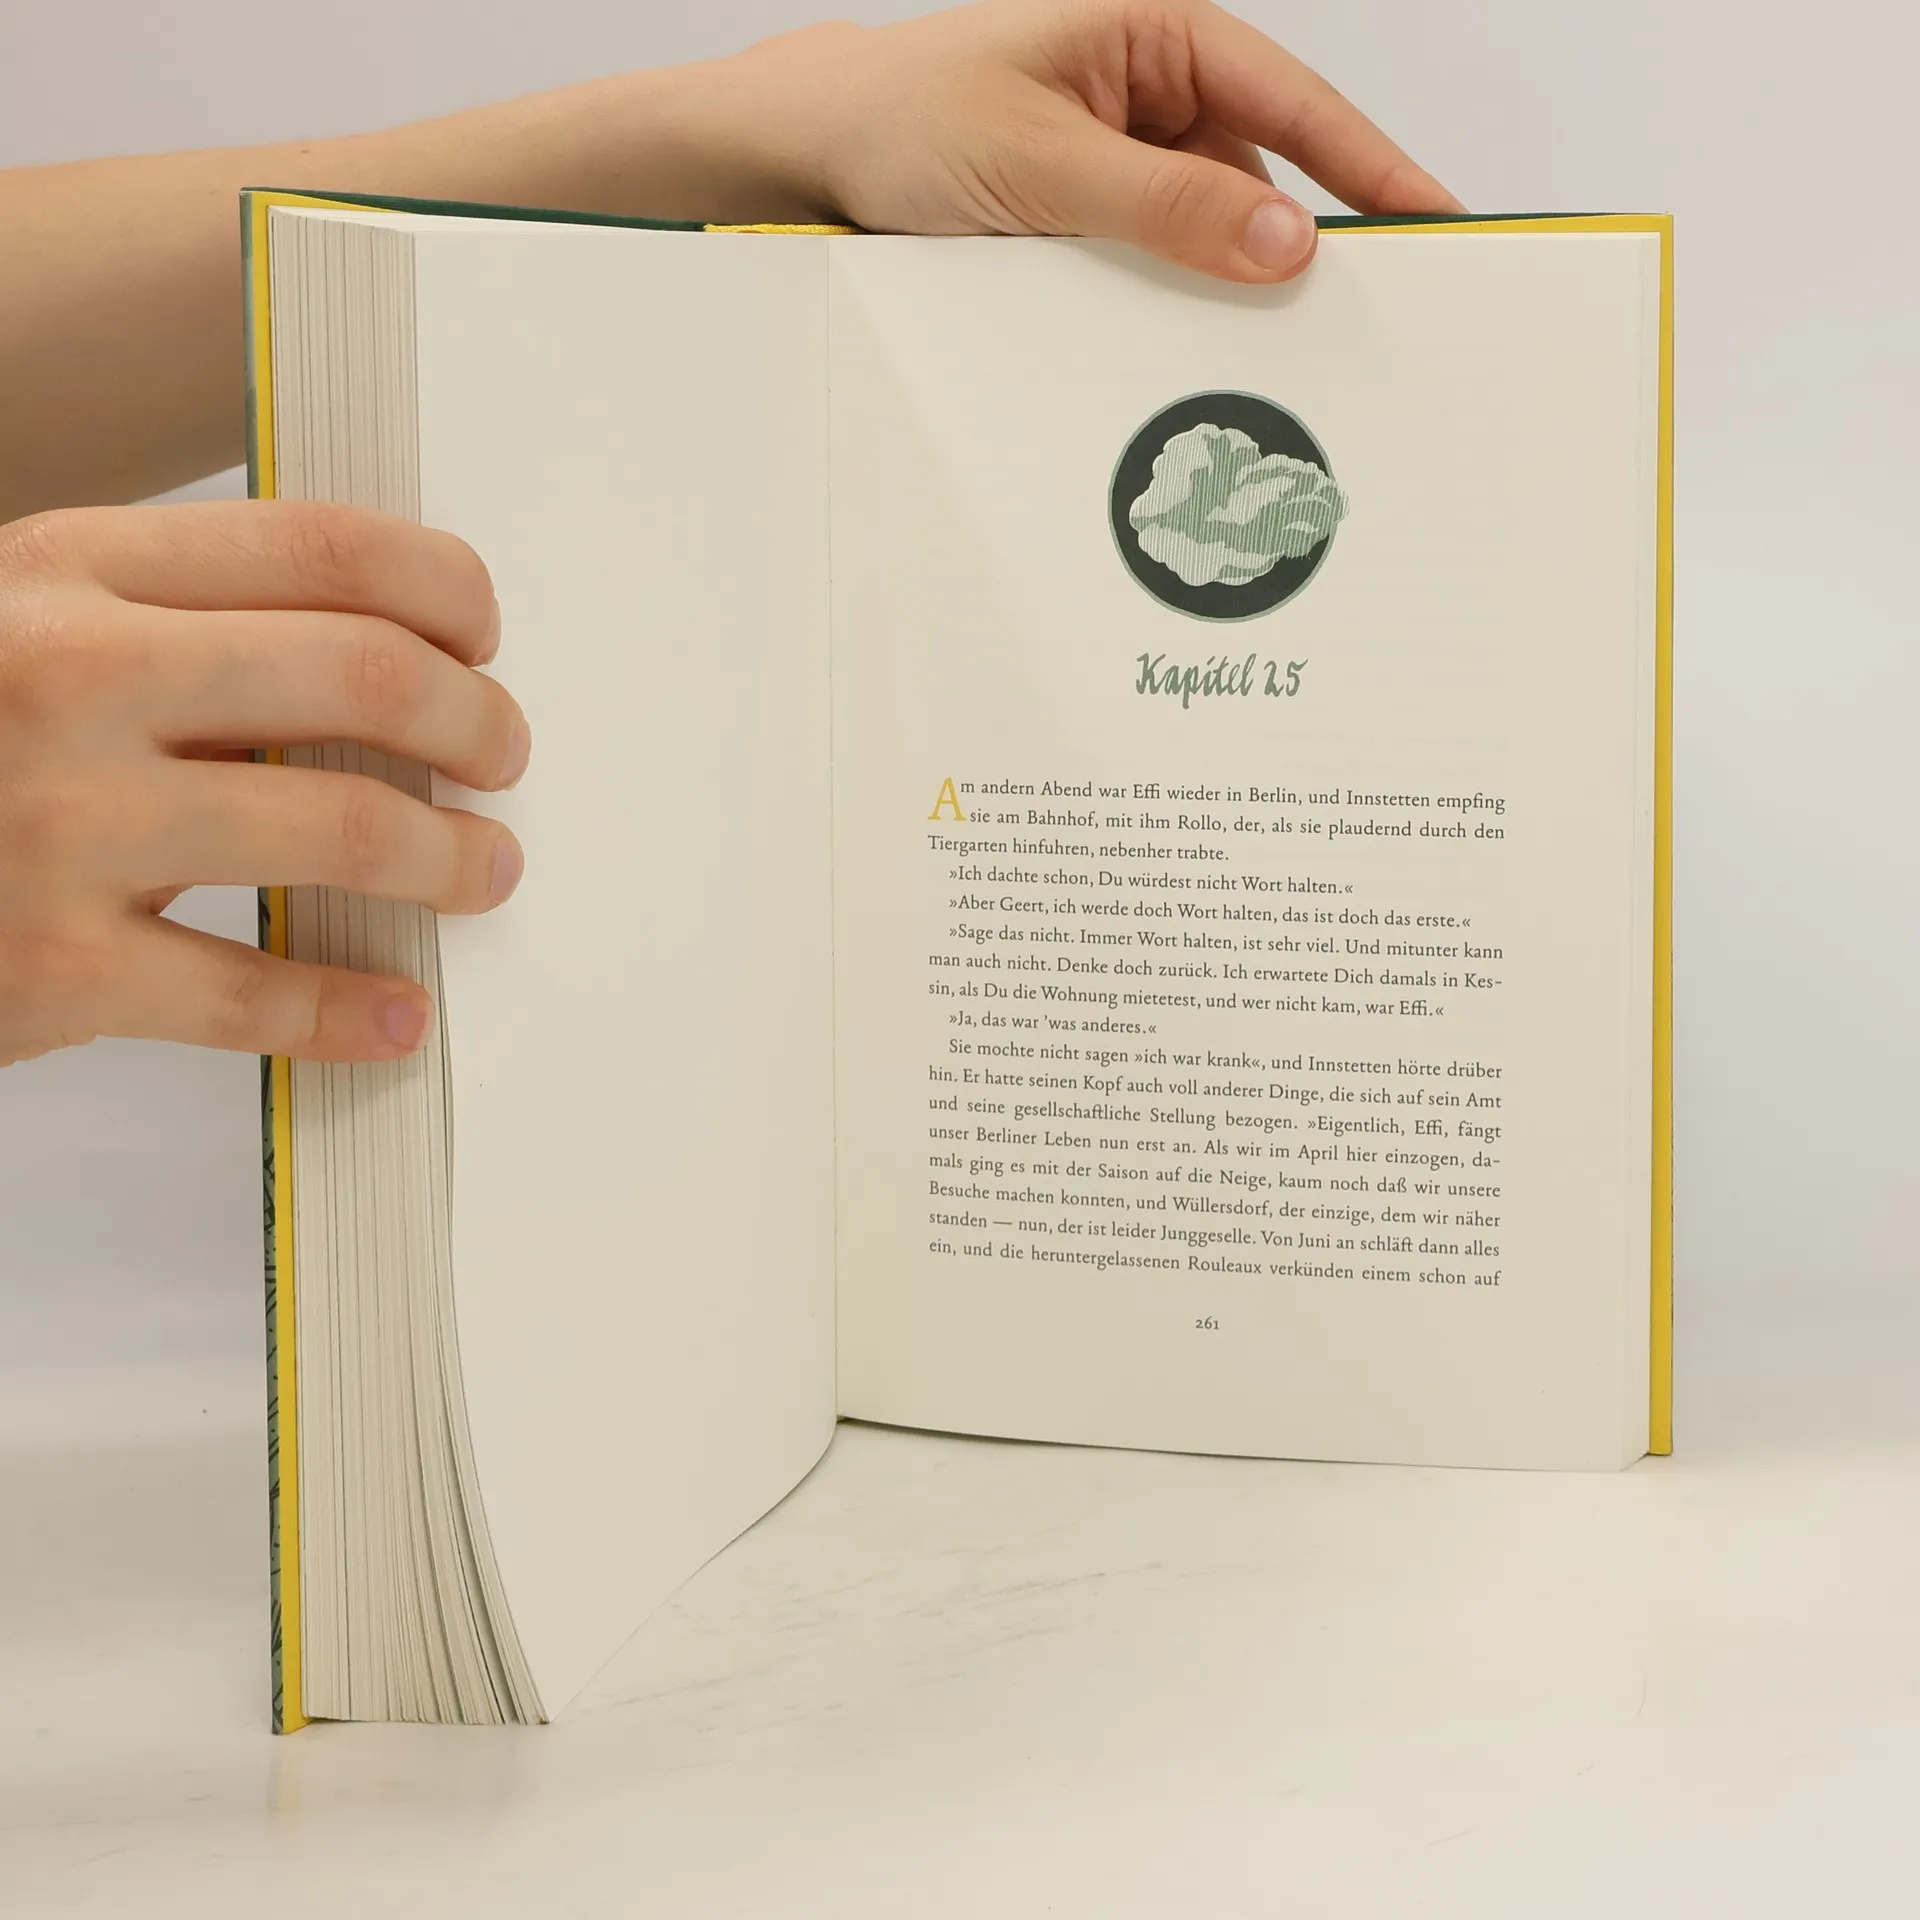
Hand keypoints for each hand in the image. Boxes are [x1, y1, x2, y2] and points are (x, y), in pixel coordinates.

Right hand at [0, 502, 529, 1067]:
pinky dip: (349, 1009)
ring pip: (345, 832)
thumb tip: (375, 653)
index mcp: (70, 570)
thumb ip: (169, 621)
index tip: (481, 637)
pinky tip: (396, 1012)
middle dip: (476, 721)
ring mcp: (62, 825)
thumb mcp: (17, 620)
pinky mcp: (53, 967)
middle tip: (503, 756)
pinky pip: (255, 994)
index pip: (328, 548)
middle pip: (367, 676)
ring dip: (452, 858)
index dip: (447, 592)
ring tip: (485, 869)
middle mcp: (71, 677)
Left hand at [721, 0, 1463, 281]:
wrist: (808, 158)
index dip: (1373, 163)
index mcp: (1154, 39)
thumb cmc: (904, 120)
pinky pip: (1158, 266)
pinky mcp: (1091, 221)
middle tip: (1373, 315)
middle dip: (1308, 242)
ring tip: (1271, 352)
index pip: (1294, 100)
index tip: (1438, 220)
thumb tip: (1285, 240)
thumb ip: (1166, 205)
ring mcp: (1121, 162)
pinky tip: (1183, 348)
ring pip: (1212, 232)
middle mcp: (1149, 95)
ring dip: (1230, 288)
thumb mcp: (1041, 166)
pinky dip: (1174, 306)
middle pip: (1264, 173)